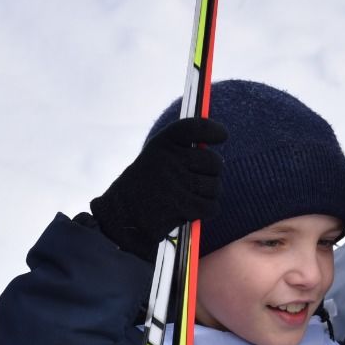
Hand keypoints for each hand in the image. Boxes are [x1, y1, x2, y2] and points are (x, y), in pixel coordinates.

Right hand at [90, 117, 225, 260]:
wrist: (122, 216)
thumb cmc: (147, 187)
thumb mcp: (157, 159)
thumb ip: (183, 152)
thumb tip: (217, 159)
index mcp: (162, 144)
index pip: (194, 128)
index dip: (212, 130)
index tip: (222, 135)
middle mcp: (168, 158)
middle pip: (214, 161)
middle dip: (212, 174)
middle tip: (198, 181)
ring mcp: (174, 181)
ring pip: (215, 186)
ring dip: (209, 195)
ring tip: (190, 197)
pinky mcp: (179, 204)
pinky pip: (211, 206)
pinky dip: (206, 211)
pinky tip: (191, 210)